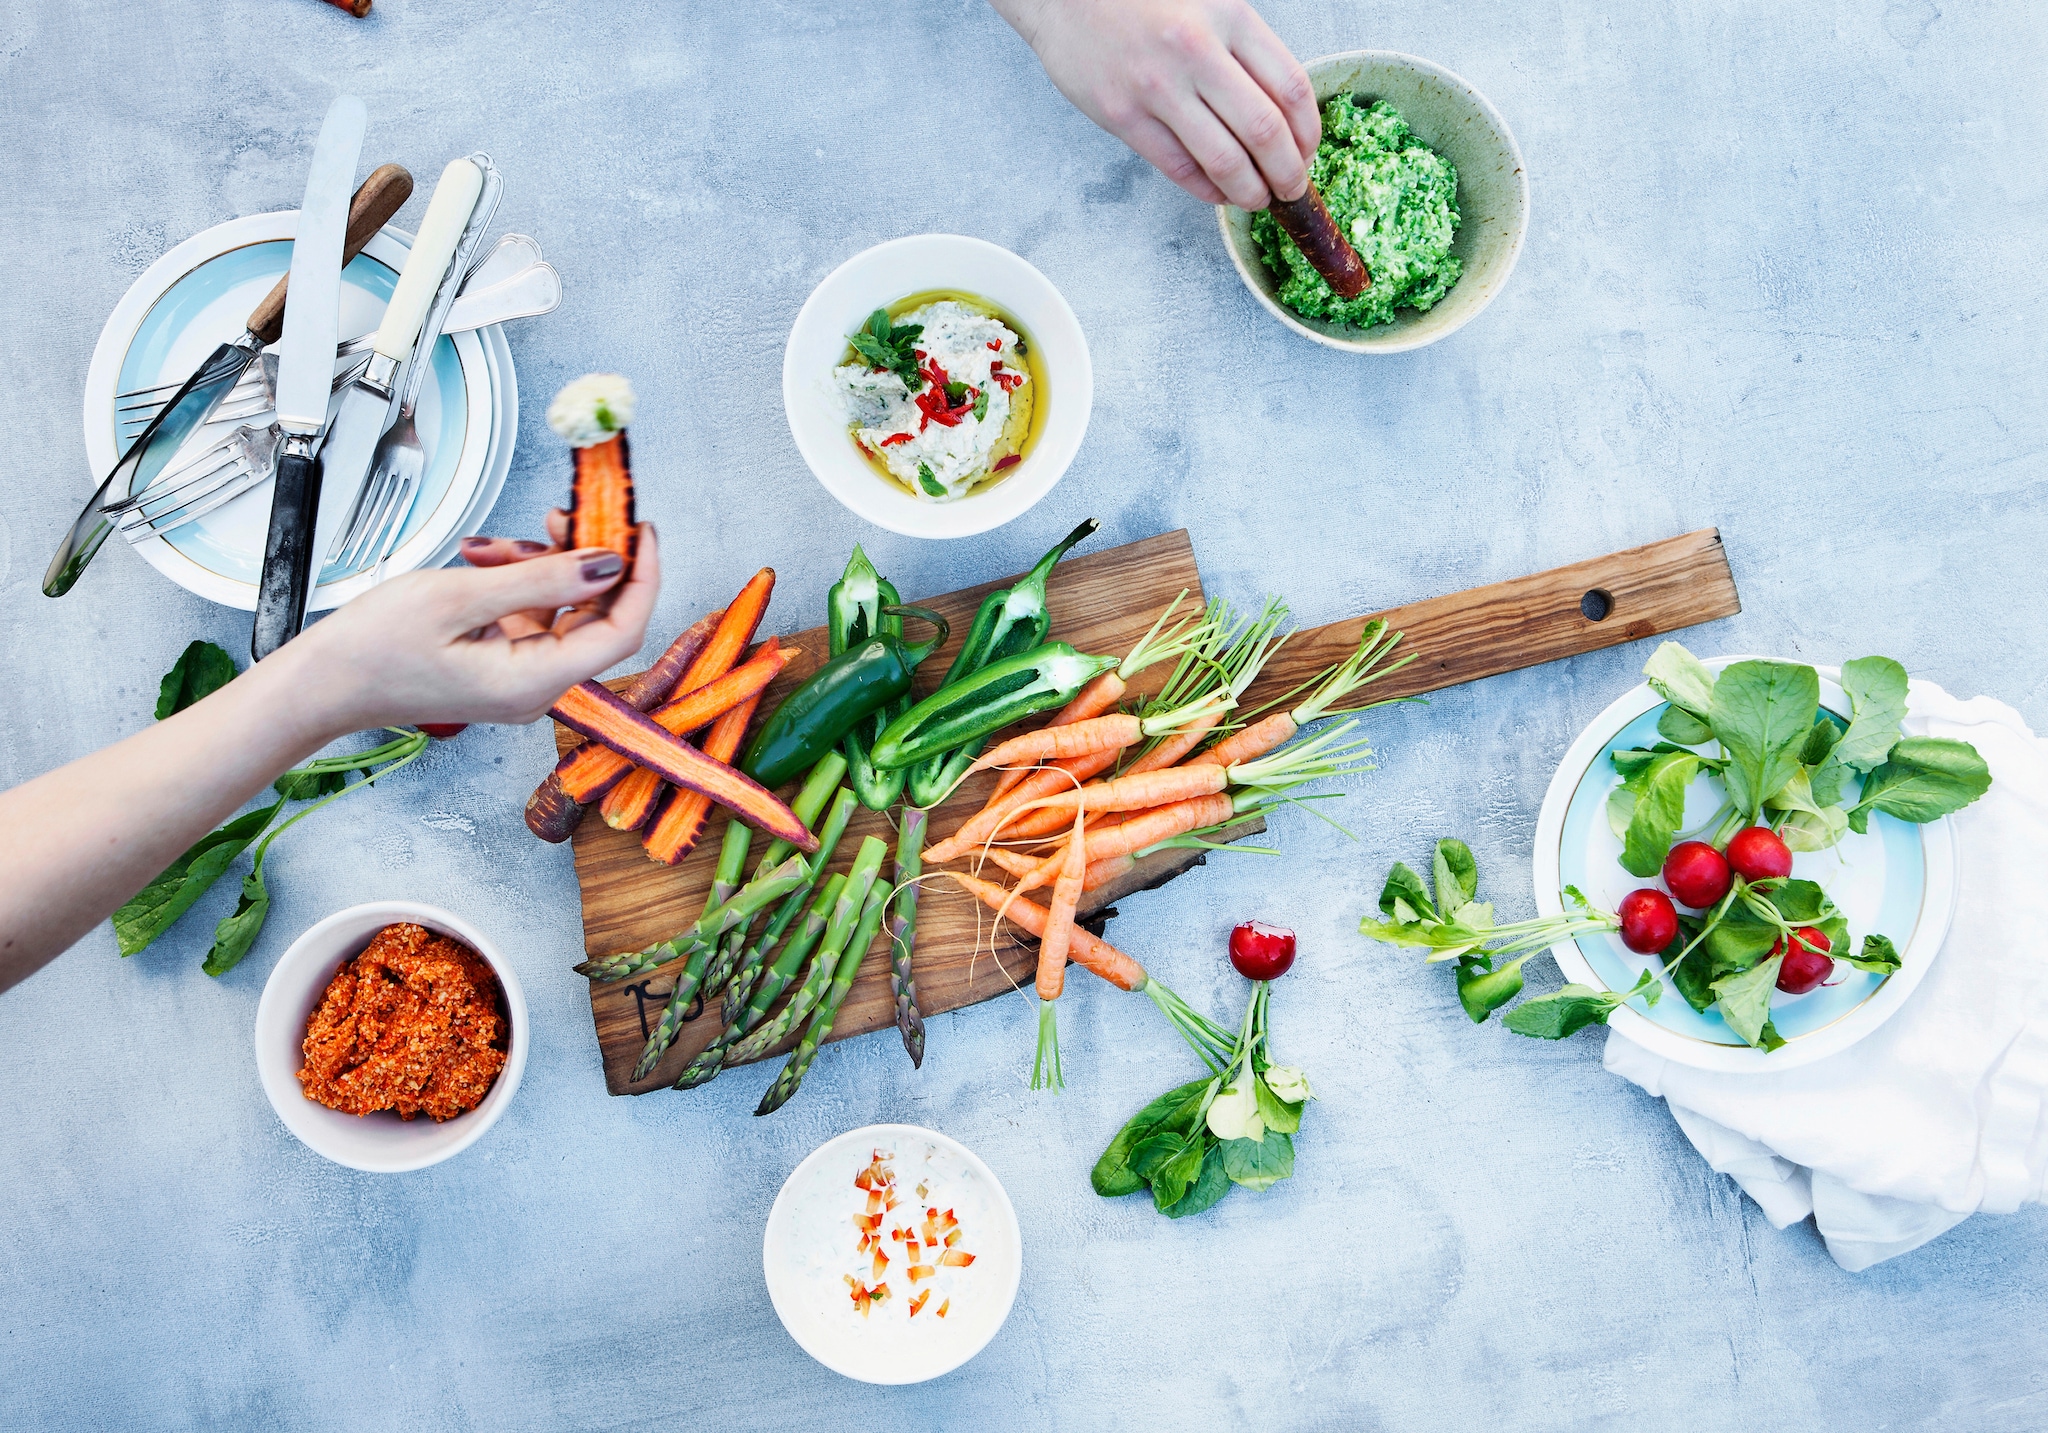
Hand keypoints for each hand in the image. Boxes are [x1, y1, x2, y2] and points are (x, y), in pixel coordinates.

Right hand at [272, 517, 658, 735]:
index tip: (640, 530)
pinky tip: (482, 559)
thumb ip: (541, 580)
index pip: (621, 630)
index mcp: (533, 681)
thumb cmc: (373, 649)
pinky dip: (515, 579)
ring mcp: (520, 675)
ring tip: (492, 545)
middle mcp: (536, 686)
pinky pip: (531, 613)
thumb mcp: (459, 597)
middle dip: (582, 559)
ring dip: (538, 564)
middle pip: (595, 615)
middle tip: (564, 514)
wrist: (323, 682)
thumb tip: (607, 565)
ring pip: (561, 607)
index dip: (641, 576)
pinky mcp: (502, 661)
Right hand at [992, 0, 1317, 207]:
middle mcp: (1197, 51)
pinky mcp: (1122, 115)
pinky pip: (1178, 167)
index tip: (1308, 152)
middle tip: (1292, 190)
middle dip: (1288, 173)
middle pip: (1265, 132)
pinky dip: (1206, 189)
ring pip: (1224, 160)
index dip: (1309, 133)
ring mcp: (1157, 87)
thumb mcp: (1208, 2)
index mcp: (1229, 17)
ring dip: (1249, 191)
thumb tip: (1282, 112)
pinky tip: (1217, 191)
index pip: (1291, 89)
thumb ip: (1243, 47)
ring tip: (1256, 199)